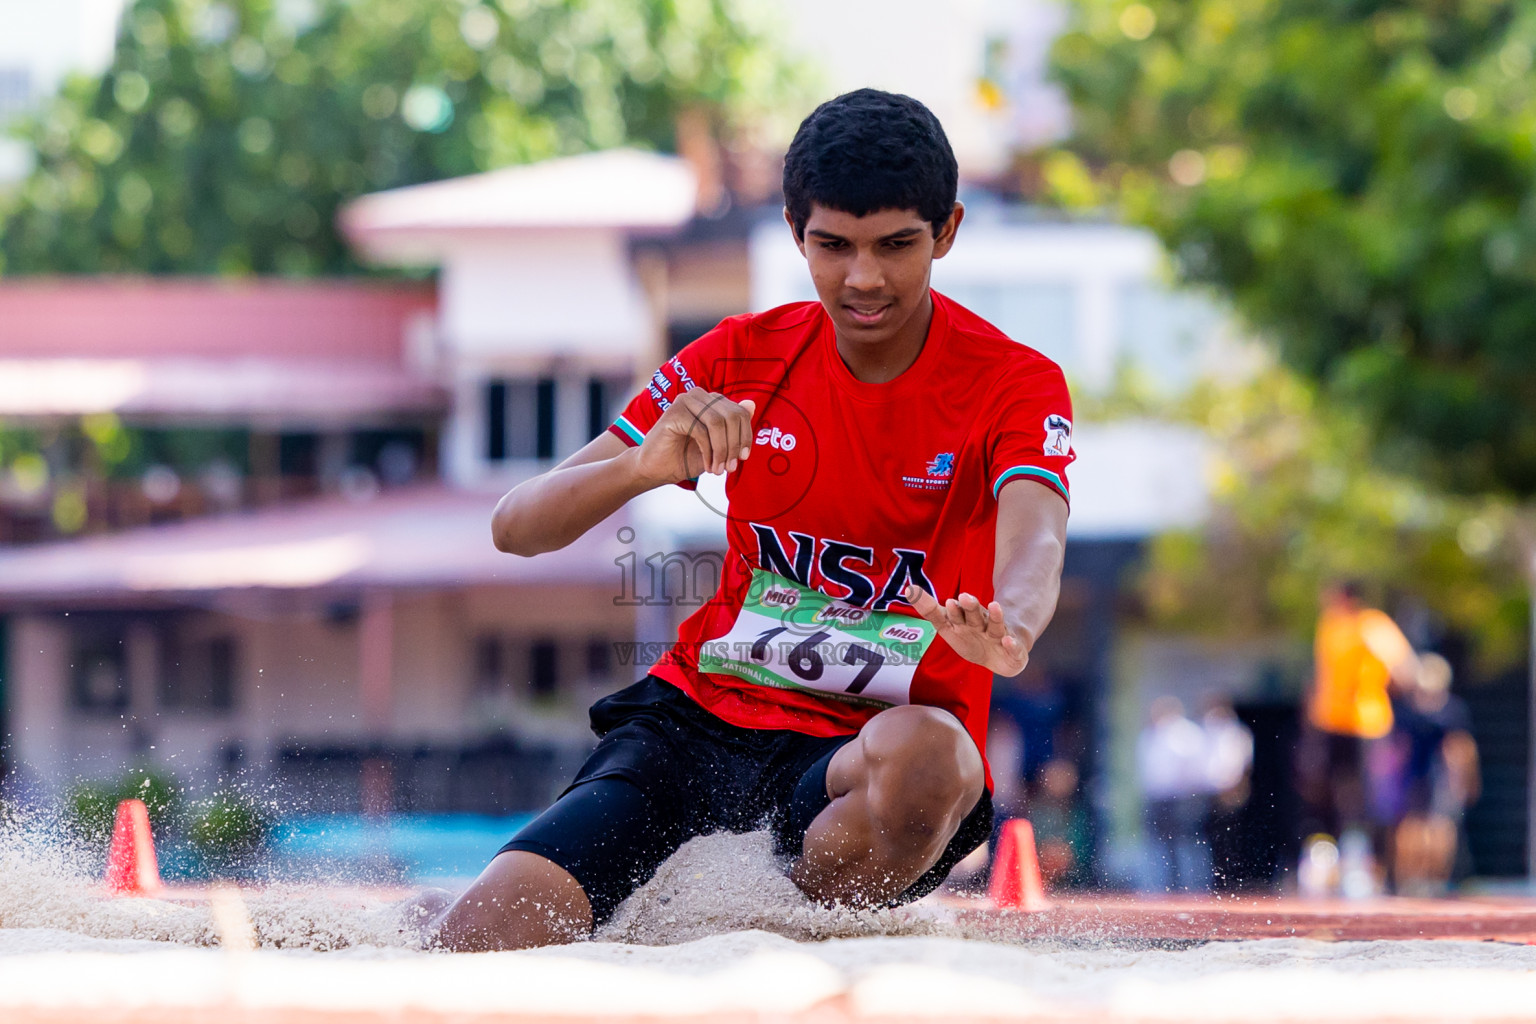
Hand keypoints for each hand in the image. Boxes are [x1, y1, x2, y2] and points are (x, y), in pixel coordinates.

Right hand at [635, 391, 756, 484]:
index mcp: (711, 400)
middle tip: (730, 467)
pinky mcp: (674, 413)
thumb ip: (734, 427)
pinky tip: (707, 466)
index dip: (746, 436)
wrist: (657, 468)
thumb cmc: (687, 456)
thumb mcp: (718, 445)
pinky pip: (701, 431)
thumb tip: (752, 404)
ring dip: (722, 450)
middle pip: (731, 416)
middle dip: (734, 445)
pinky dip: (708, 452)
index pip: (740, 412)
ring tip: (718, 469)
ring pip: (718, 423)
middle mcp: (699, 395)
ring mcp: (685, 401)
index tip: (743, 458)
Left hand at [905, 585, 1027, 676]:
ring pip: (996, 625)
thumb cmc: (970, 636)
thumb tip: (909, 589)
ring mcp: (997, 635)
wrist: (999, 655)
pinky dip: (1012, 645)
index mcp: (964, 620)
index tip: (949, 601)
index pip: (955, 614)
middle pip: (974, 615)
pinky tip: (1008, 640)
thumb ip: (931, 611)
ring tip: (995, 605)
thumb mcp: (948, 626)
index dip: (953, 610)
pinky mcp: (1013, 649)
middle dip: (970, 607)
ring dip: (995, 616)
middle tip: (965, 597)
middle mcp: (981, 624)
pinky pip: (1013, 647)